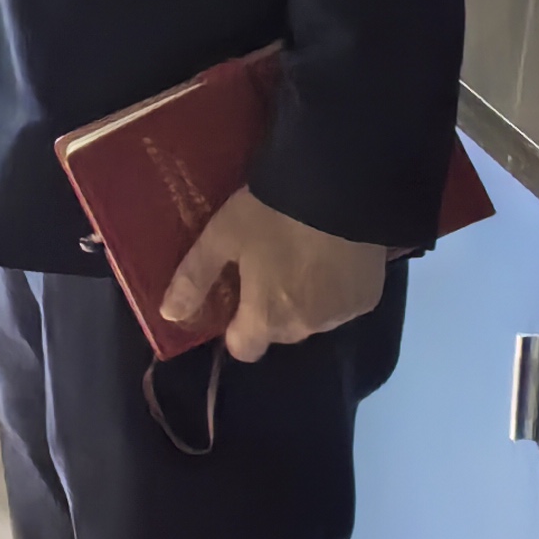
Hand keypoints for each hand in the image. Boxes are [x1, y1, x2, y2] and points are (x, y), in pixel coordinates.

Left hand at [161, 188, 388, 362]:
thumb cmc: (271, 215)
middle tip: (267, 265)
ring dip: (304, 299)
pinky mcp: (368, 298)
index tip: (235, 296)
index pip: (244, 348)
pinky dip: (334, 289)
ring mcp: (343, 315)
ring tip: (300, 257)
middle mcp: (306, 328)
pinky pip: (342, 305)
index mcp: (267, 319)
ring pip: (313, 319)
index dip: (235, 327)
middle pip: (278, 332)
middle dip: (269, 309)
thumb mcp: (221, 238)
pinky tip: (330, 257)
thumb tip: (169, 315)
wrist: (338, 190)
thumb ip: (194, 279)